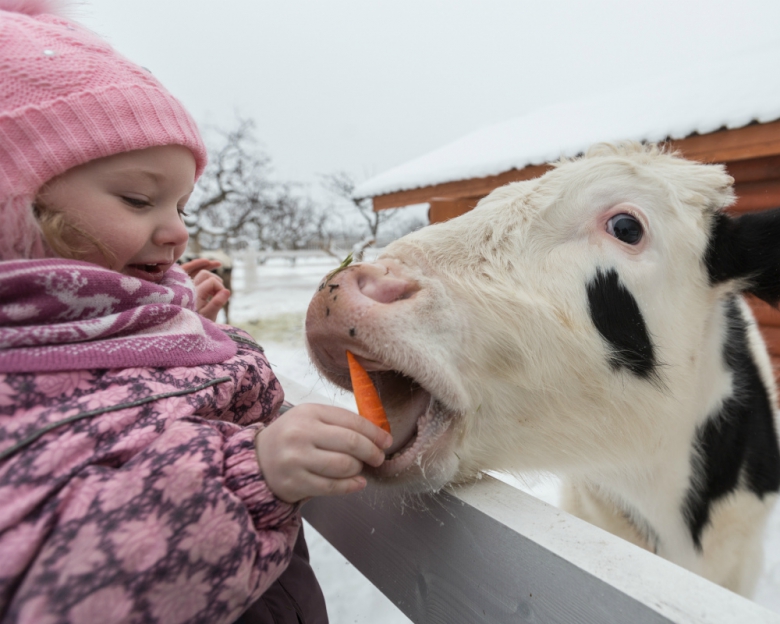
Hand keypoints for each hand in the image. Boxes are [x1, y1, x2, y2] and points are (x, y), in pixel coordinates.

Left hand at [180, 259, 230, 320]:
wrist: (179, 328)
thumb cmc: (194, 323)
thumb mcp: (208, 317)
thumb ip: (216, 303)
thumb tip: (227, 290)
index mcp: (194, 293)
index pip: (211, 281)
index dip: (220, 287)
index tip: (223, 298)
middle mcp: (188, 286)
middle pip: (204, 274)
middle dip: (215, 279)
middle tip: (220, 291)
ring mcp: (183, 285)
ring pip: (195, 269)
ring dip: (207, 266)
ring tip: (218, 264)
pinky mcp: (180, 286)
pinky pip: (187, 270)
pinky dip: (197, 265)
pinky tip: (207, 263)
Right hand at [254, 403, 392, 502]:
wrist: (257, 459)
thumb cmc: (292, 437)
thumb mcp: (310, 419)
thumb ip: (339, 422)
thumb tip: (377, 434)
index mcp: (309, 413)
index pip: (352, 421)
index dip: (375, 432)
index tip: (386, 441)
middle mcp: (302, 434)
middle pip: (352, 443)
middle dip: (372, 452)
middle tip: (379, 457)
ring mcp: (297, 460)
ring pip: (344, 466)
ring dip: (358, 469)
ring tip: (358, 468)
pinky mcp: (295, 483)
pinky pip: (333, 487)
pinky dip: (351, 486)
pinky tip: (357, 483)